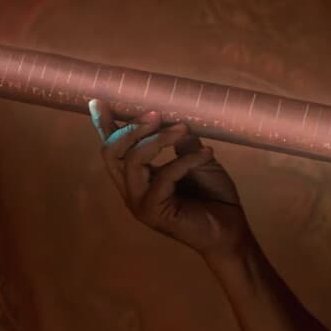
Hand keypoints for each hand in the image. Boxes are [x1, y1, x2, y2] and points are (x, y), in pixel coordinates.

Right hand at [89, 98, 250, 259]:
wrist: (232, 229)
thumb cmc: (214, 196)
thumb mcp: (197, 159)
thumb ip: (180, 141)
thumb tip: (172, 118)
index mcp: (137, 177)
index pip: (114, 149)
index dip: (105, 125)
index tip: (98, 101)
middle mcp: (132, 190)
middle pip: (111, 152)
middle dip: (132, 128)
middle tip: (157, 115)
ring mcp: (140, 202)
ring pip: (132, 160)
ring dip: (159, 140)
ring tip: (184, 129)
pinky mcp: (153, 212)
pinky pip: (163, 176)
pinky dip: (186, 160)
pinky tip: (207, 154)